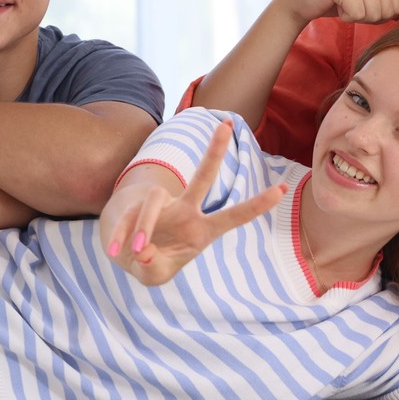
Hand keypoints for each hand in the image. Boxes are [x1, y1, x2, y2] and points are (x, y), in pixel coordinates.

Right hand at [98, 122, 284, 285]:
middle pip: (202, 178)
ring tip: (137, 251)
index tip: (282, 189)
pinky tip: (116, 252)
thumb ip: (154, 269)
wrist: (123, 251)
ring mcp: (159, 206)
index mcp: (200, 231)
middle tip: (225, 124)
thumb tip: (145, 252)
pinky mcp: (132, 206)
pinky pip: (127, 219)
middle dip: (213, 152)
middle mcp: (184, 212)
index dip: (256, 205)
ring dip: (144, 228)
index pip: (232, 217)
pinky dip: (121, 238)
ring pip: (153, 203)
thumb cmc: (150, 263)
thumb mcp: (155, 275)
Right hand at [279, 0, 398, 25]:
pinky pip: (357, 14)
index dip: (378, 14)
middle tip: (350, 6)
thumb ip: (387, 2)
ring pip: (373, 13)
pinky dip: (345, 17)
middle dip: (368, 17)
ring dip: (356, 17)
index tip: (360, 3)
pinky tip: (335, 5)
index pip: (396, 6)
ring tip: (343, 4)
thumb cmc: (337, 0)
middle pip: (387, 10)